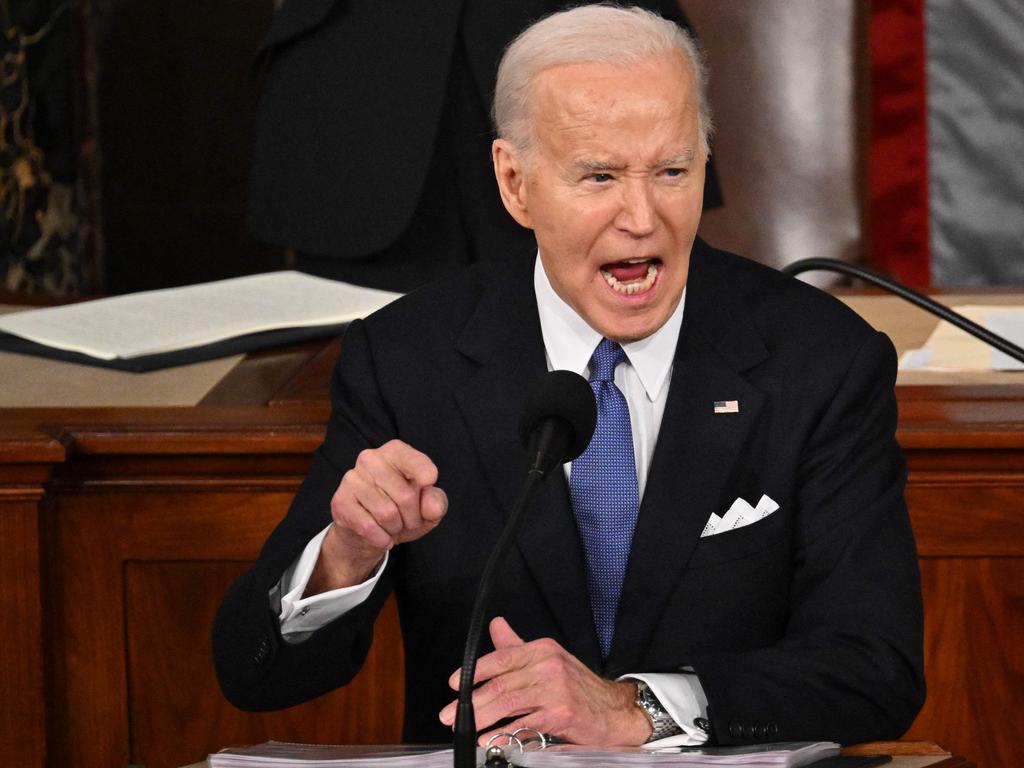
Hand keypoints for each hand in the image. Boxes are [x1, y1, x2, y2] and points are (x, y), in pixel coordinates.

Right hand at [305, 439, 447, 593]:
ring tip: (392, 526)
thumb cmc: (403, 512)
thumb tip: (432, 507)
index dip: (426, 476)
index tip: (430, 481)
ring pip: (387, 513)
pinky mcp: (340, 501)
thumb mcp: (428, 508)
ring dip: (395, 528)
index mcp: (395, 452)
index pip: (416, 461)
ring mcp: (352, 478)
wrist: (371, 533)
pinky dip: (381, 538)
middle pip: (405, 496)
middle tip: (407, 520)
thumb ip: (436, 503)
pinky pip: (368, 525)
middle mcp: (371, 459)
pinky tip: (382, 536)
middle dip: (412, 518)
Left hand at [439, 617, 651, 745]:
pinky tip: (489, 739)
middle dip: (470, 701)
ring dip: (482, 717)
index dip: (474, 672)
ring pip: (509, 703)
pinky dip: (503, 733)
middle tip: (449, 714)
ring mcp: (555, 690)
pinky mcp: (560, 714)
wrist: (614, 710)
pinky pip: (525, 724)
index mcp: (541, 650)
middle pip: (500, 684)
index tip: (453, 683)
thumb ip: (517, 646)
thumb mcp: (547, 659)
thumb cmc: (577, 686)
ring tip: (463, 727)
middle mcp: (548, 665)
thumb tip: (496, 625)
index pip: (501, 657)